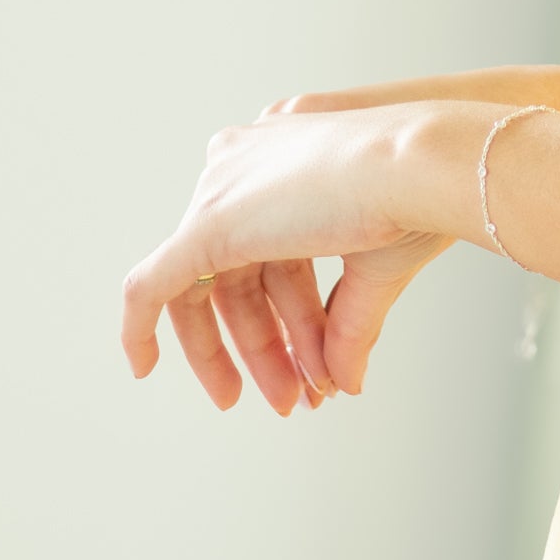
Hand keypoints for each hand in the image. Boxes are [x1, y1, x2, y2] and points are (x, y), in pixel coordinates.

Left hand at [120, 98, 482, 413]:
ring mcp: (221, 193)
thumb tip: (345, 381)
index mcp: (283, 162)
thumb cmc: (414, 194)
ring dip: (251, 352)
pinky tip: (141, 366)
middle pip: (237, 275)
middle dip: (267, 342)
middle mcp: (242, 169)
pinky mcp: (205, 226)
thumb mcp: (375, 264)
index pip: (271, 255)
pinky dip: (141, 328)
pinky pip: (151, 286)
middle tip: (289, 396)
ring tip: (288, 397)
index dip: (288, 316)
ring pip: (208, 291)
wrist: (418, 165)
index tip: (304, 362)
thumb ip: (348, 321)